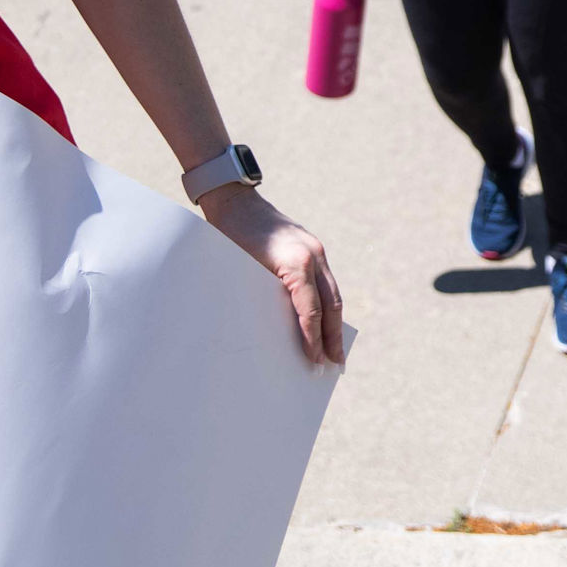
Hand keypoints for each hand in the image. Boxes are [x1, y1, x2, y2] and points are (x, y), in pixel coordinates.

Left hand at [200, 185, 347, 366]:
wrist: (234, 202)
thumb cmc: (230, 239)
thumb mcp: (245, 274)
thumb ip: (265, 300)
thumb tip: (278, 333)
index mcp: (296, 263)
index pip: (311, 311)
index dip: (313, 340)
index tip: (315, 362)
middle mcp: (313, 256)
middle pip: (331, 305)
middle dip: (333, 337)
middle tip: (335, 364)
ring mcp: (316, 250)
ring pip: (333, 294)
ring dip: (334, 323)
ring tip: (335, 350)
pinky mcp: (313, 248)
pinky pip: (325, 283)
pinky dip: (327, 306)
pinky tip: (325, 323)